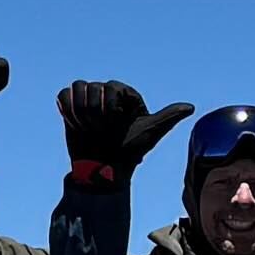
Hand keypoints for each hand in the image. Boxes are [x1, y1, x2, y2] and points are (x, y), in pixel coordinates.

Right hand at [57, 80, 192, 185]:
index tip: (116, 124)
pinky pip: (64, 95)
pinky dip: (68, 110)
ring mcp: (88, 98)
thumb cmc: (129, 151)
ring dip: (81, 110)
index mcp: (125, 95)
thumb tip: (191, 107)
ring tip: (89, 128)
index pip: (111, 86)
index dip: (111, 106)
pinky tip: (76, 124)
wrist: (103, 168)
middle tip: (101, 130)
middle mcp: (107, 93)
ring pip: (78, 87)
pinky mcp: (71, 106)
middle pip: (93, 86)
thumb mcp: (150, 133)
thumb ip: (167, 117)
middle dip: (95, 111)